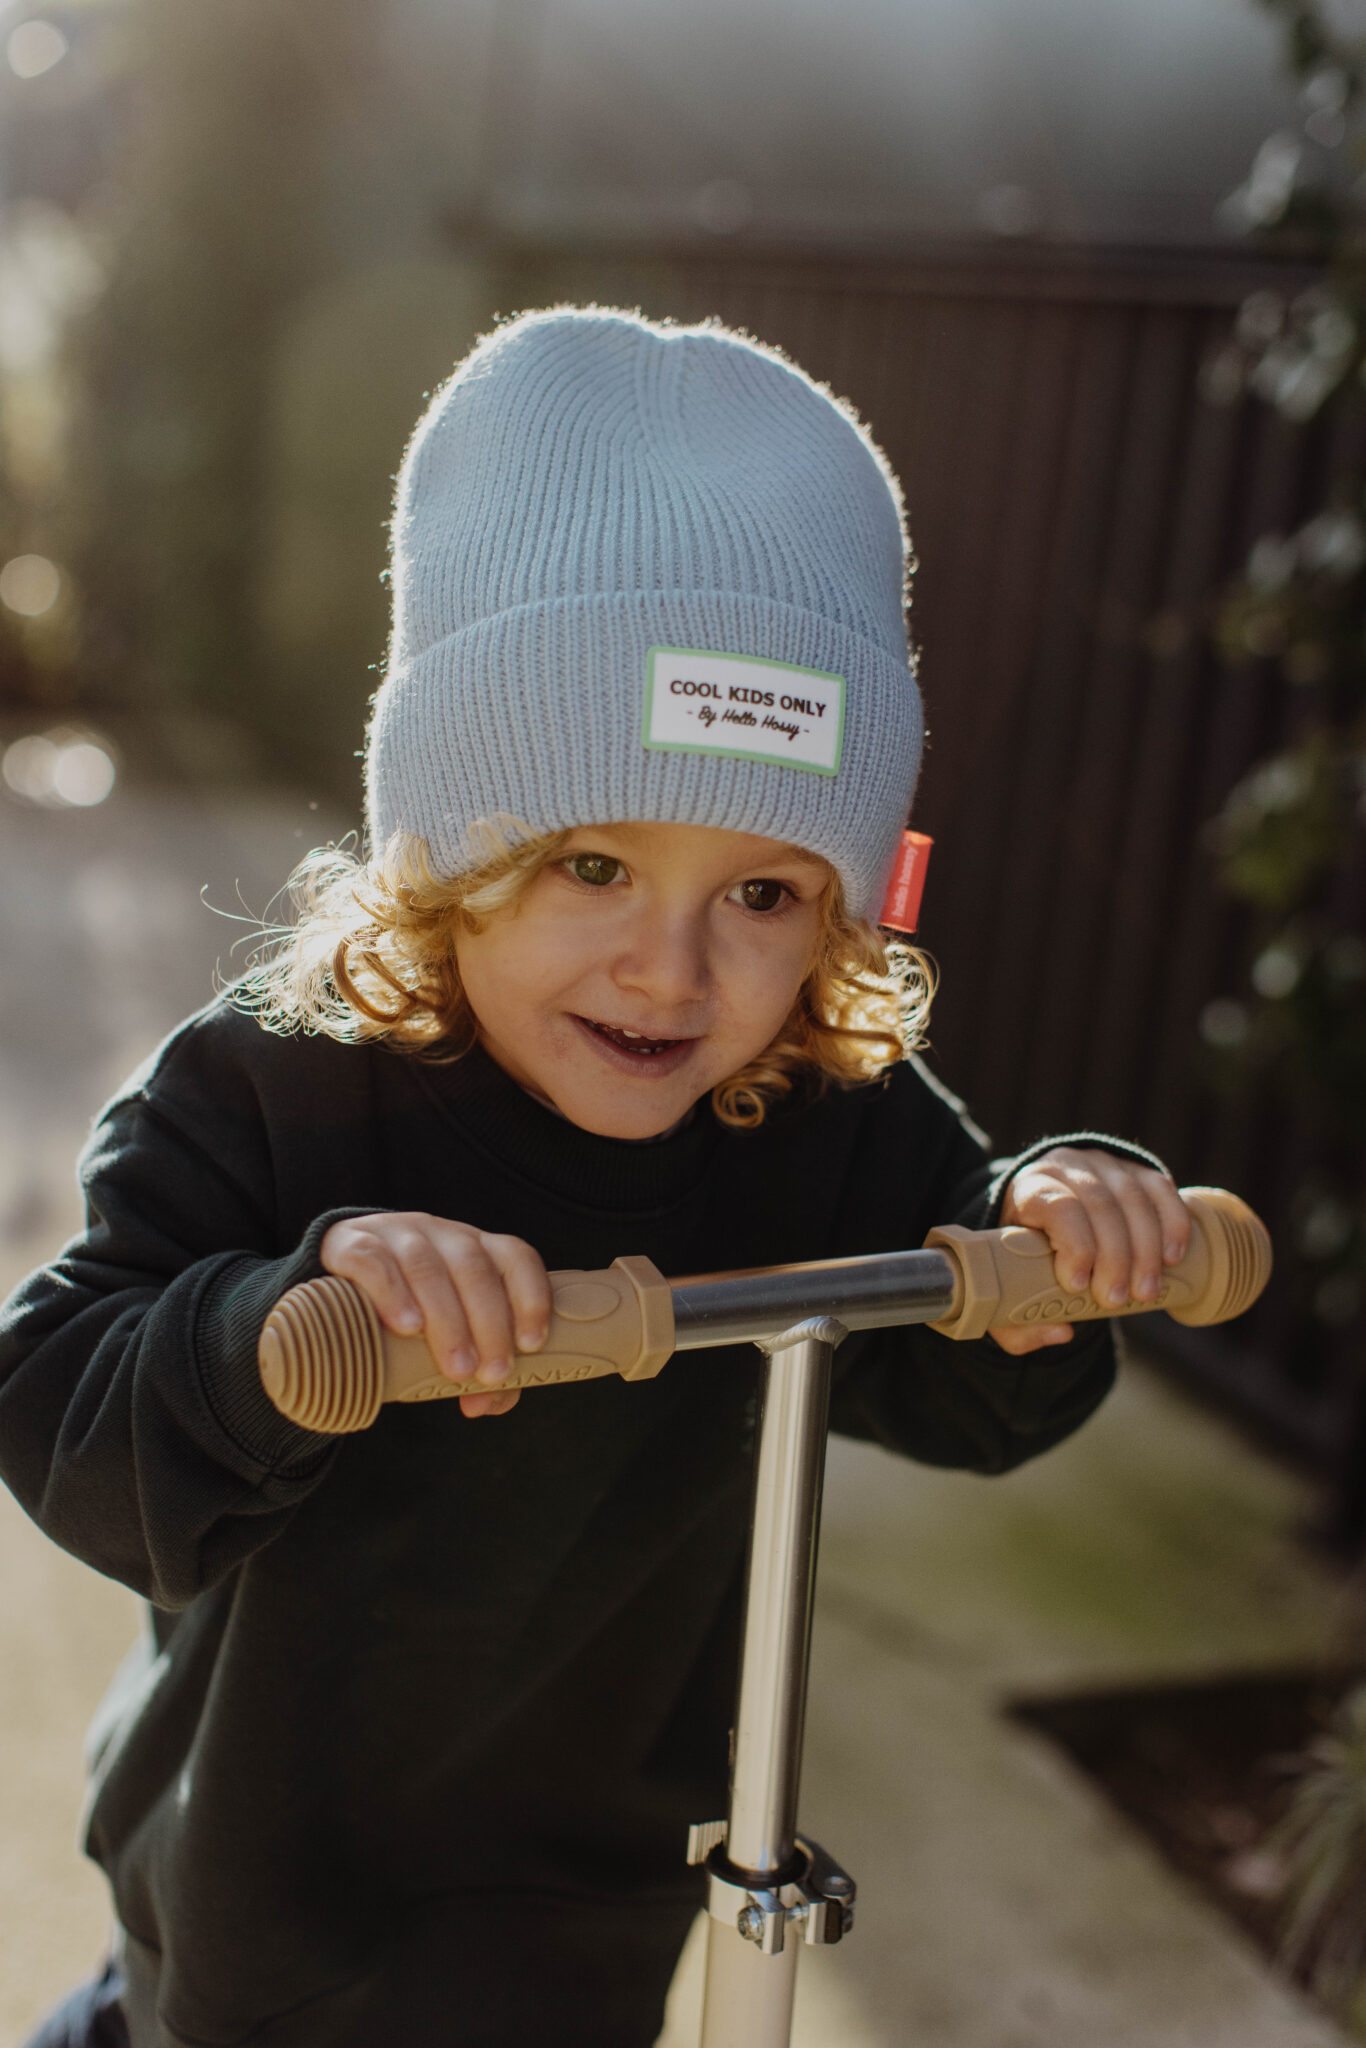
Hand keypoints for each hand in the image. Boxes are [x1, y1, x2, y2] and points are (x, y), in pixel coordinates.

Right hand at [319, 1213, 551, 1418]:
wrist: (337, 1279)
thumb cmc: (410, 1310)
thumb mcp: (446, 1333)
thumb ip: (474, 1369)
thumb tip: (482, 1404)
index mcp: (475, 1249)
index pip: (515, 1257)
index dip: (531, 1297)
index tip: (532, 1344)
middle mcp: (442, 1234)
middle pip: (473, 1267)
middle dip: (488, 1323)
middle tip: (488, 1372)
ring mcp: (397, 1234)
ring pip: (427, 1266)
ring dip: (446, 1318)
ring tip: (454, 1365)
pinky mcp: (353, 1244)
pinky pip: (375, 1261)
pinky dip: (393, 1294)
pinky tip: (406, 1327)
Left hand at [992, 1148, 1190, 1355]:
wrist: (1046, 1211)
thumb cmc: (1024, 1255)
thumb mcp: (1008, 1285)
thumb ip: (1018, 1322)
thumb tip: (1061, 1332)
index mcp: (1031, 1188)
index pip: (1059, 1206)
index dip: (1075, 1245)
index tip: (1077, 1286)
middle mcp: (1068, 1166)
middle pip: (1100, 1206)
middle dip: (1114, 1258)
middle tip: (1116, 1301)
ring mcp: (1106, 1165)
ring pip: (1133, 1199)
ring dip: (1145, 1250)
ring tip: (1146, 1293)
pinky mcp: (1137, 1170)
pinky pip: (1161, 1189)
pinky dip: (1172, 1223)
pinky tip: (1172, 1257)